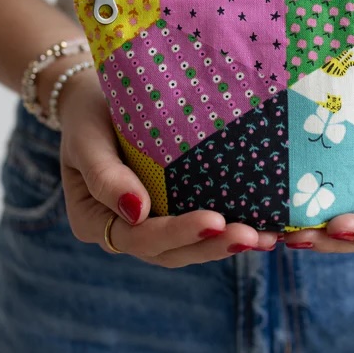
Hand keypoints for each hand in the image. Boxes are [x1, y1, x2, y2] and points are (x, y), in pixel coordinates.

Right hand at [56, 68, 279, 264]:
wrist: (96, 100)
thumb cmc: (88, 116)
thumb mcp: (87, 139)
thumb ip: (105, 176)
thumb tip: (136, 211)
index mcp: (94, 222)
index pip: (138, 237)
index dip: (177, 233)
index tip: (214, 219)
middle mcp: (123, 232)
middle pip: (169, 252)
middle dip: (211, 246)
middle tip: (251, 236)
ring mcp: (150, 226)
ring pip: (189, 248)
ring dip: (226, 245)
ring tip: (266, 238)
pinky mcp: (172, 213)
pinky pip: (200, 230)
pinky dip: (228, 231)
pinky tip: (263, 229)